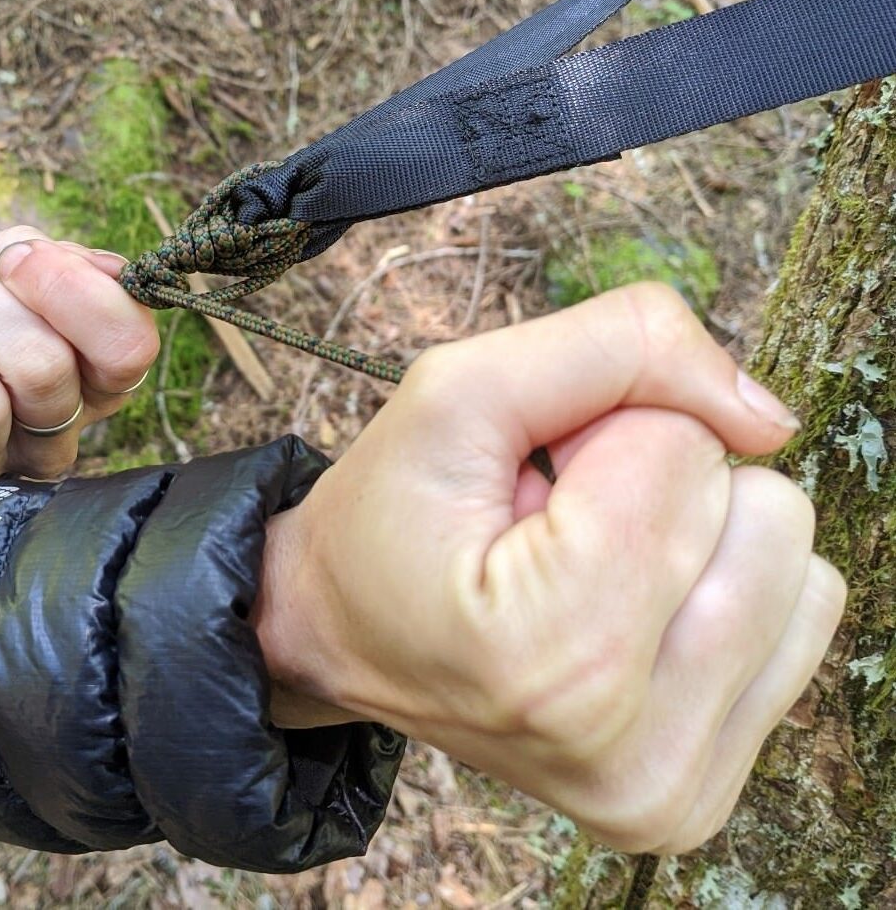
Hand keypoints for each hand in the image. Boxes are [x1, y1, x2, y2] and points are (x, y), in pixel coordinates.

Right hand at [254, 283, 844, 854]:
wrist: (344, 635)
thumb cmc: (389, 514)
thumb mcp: (458, 390)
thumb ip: (619, 345)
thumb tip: (769, 415)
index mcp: (551, 656)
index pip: (683, 452)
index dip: (600, 434)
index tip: (528, 484)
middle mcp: (624, 750)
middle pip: (765, 512)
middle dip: (659, 482)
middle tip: (558, 525)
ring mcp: (668, 789)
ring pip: (798, 568)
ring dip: (696, 536)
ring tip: (590, 568)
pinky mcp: (698, 797)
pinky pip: (797, 625)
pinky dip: (718, 589)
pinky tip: (628, 610)